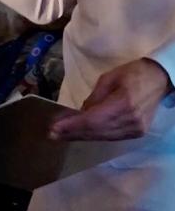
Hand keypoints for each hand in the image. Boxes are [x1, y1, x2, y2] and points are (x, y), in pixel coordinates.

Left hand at [50, 58, 170, 140]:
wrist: (159, 80)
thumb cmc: (133, 73)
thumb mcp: (109, 78)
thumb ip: (94, 97)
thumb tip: (80, 113)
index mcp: (124, 103)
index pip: (93, 120)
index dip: (73, 126)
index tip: (54, 128)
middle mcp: (130, 121)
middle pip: (96, 131)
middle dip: (73, 133)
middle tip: (52, 134)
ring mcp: (135, 130)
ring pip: (102, 137)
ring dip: (81, 136)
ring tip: (62, 135)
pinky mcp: (136, 134)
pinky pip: (110, 137)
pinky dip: (94, 136)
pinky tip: (80, 134)